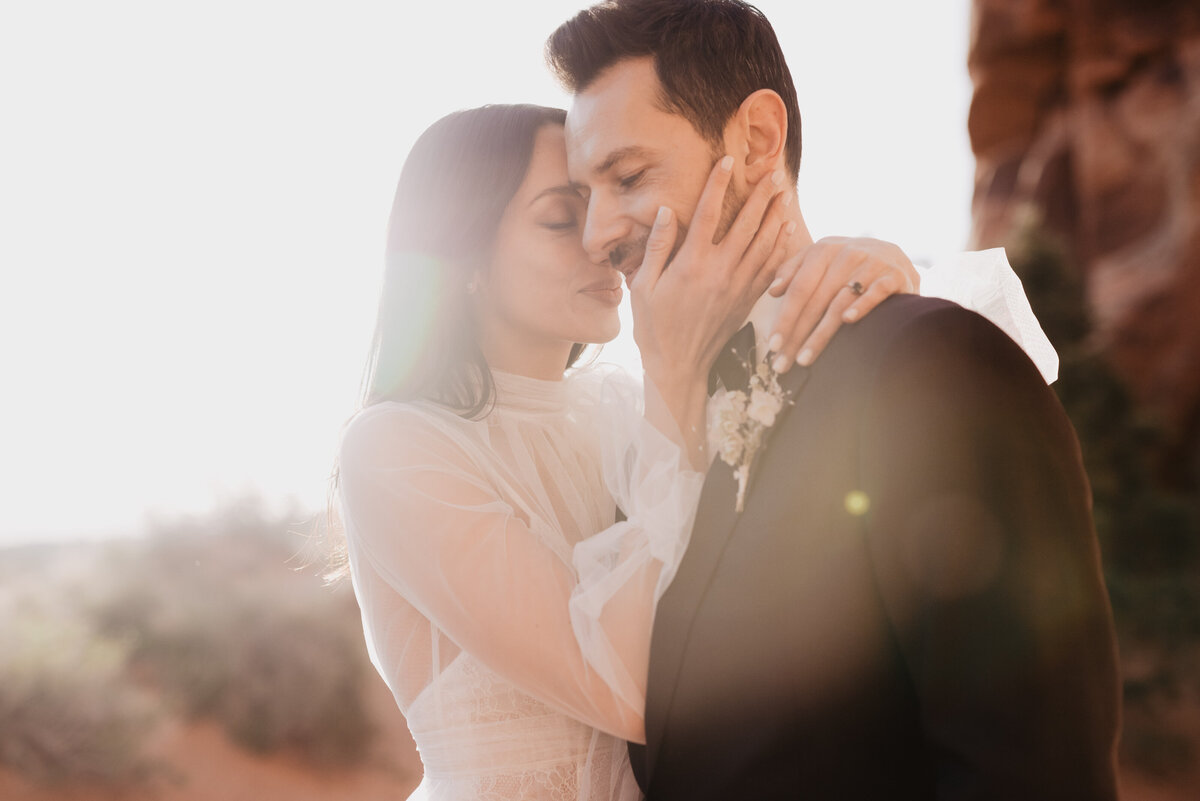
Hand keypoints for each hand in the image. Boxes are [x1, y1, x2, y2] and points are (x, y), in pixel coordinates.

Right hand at [632, 157, 792, 383]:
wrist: (678, 366)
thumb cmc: (653, 327)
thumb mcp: (643, 287)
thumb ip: (657, 247)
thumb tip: (667, 211)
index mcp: (691, 264)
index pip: (708, 213)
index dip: (718, 184)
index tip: (727, 161)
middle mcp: (719, 271)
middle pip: (747, 224)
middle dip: (761, 196)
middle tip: (772, 173)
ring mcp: (737, 287)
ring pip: (764, 244)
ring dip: (776, 217)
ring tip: (784, 194)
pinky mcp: (746, 301)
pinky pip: (770, 269)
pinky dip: (780, 248)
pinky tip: (786, 232)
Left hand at [764, 236, 918, 371]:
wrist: (894, 255)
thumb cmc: (848, 264)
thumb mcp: (821, 259)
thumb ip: (794, 271)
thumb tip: (773, 291)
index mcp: (823, 250)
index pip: (799, 289)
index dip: (784, 317)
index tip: (772, 345)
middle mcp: (846, 253)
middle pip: (816, 300)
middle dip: (797, 334)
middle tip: (783, 363)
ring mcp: (871, 263)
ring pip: (840, 302)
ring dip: (821, 333)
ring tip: (805, 359)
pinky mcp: (894, 274)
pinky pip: (875, 292)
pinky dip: (862, 305)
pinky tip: (848, 321)